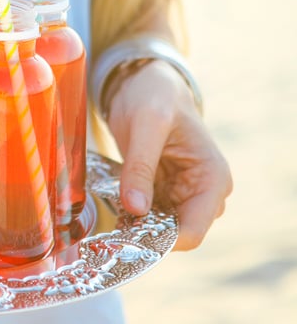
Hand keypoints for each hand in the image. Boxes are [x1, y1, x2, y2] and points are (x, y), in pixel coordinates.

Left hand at [106, 60, 232, 249]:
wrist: (147, 82)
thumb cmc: (155, 95)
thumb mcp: (146, 124)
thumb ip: (141, 166)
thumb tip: (136, 209)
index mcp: (213, 178)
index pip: (193, 232)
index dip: (162, 241)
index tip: (127, 237)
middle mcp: (206, 193)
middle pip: (177, 234)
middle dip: (146, 235)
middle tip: (111, 227)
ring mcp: (186, 194)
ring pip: (162, 229)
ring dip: (138, 226)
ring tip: (111, 214)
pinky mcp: (167, 192)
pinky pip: (151, 216)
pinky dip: (134, 216)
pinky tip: (115, 206)